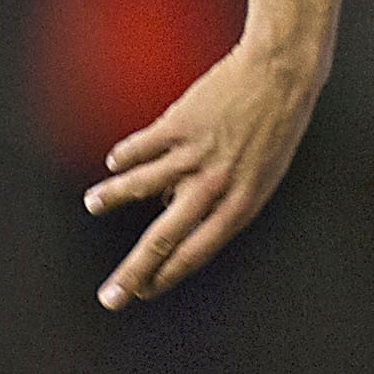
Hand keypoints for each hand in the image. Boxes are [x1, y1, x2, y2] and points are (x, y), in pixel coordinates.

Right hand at [85, 38, 324, 307]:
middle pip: (164, 239)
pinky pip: (141, 147)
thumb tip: (168, 207)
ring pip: (139, 186)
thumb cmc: (272, 130)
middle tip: (108, 297)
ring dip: (112, 198)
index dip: (166, 276)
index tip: (142, 294)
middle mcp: (215, 186)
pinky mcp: (179, 124)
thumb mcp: (258, 176)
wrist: (280, 76)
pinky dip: (125, 157)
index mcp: (240, 205)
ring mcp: (196, 155)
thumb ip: (218, 199)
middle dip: (133, 273)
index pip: (196, 253)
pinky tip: (116, 162)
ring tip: (93, 205)